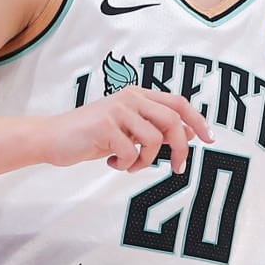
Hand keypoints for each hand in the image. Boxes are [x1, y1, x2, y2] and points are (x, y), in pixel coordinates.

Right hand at [41, 88, 213, 173]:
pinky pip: (130, 153)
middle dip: (181, 149)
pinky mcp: (104, 125)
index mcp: (138, 95)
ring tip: (128, 165)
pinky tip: (110, 162)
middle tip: (178, 169)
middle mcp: (130, 98)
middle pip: (172, 120)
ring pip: (153, 140)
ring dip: (145, 161)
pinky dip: (124, 165)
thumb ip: (155, 129)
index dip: (198, 120)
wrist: (53, 138)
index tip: (210, 140)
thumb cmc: (92, 136)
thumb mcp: (129, 131)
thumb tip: (189, 133)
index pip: (178, 103)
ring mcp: (117, 110)